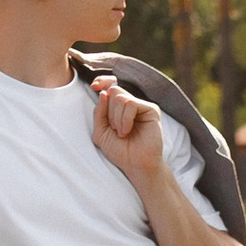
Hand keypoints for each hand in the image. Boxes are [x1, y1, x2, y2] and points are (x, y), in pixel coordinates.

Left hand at [90, 71, 166, 193]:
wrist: (135, 165)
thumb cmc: (120, 151)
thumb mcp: (101, 132)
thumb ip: (99, 112)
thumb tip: (103, 92)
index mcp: (118, 107)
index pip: (110, 85)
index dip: (102, 81)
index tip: (94, 86)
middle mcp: (130, 104)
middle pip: (112, 91)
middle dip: (108, 112)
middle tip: (114, 129)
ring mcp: (141, 106)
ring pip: (120, 97)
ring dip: (116, 118)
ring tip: (121, 132)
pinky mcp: (151, 109)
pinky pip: (131, 103)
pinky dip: (125, 119)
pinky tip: (127, 131)